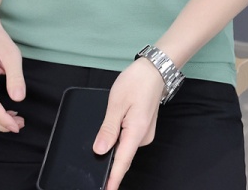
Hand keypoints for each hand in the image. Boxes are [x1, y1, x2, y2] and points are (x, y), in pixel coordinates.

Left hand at [93, 58, 165, 189]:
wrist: (154, 70)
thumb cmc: (136, 82)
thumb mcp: (116, 103)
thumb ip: (108, 129)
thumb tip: (99, 150)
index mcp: (136, 132)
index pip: (122, 162)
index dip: (112, 179)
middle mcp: (143, 137)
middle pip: (123, 155)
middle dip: (109, 161)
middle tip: (93, 161)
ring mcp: (145, 133)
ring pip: (125, 146)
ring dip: (114, 146)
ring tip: (104, 135)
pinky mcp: (144, 127)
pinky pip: (129, 139)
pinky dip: (119, 138)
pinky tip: (113, 128)